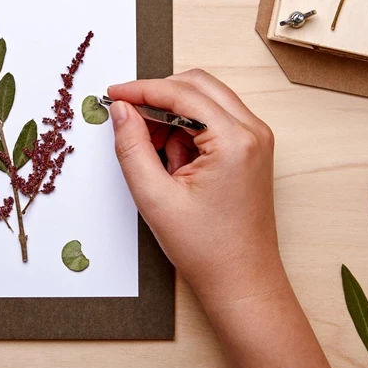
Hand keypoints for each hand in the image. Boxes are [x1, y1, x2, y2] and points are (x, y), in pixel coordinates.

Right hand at [109, 70, 349, 367]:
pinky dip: (185, 130)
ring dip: (171, 116)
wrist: (241, 281)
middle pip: (197, 85)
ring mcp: (255, 139)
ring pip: (204, 100)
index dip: (141, 89)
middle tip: (127, 120)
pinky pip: (212, 120)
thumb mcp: (154, 197)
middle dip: (157, 97)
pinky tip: (173, 164)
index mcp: (234, 141)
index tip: (112, 93)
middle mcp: (252, 132)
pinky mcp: (249, 149)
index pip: (181, 93)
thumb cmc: (208, 249)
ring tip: (156, 158)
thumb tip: (121, 110)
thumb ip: (132, 146)